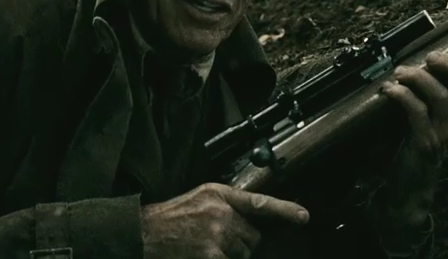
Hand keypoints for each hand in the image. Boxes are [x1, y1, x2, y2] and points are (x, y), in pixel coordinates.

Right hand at [141, 182, 309, 258]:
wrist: (143, 233)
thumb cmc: (172, 216)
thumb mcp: (201, 196)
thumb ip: (228, 202)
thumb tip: (252, 217)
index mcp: (220, 195)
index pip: (260, 202)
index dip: (285, 211)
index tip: (303, 217)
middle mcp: (221, 214)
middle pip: (253, 236)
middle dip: (242, 241)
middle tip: (218, 239)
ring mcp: (216, 237)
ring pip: (244, 253)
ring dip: (231, 255)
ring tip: (206, 247)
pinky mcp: (210, 256)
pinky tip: (205, 255)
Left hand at [375, 51, 447, 229]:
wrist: (407, 193)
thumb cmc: (411, 153)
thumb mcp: (420, 124)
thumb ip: (421, 103)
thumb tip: (408, 75)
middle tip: (431, 56)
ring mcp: (439, 133)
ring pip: (440, 96)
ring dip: (418, 77)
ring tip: (400, 72)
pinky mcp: (422, 143)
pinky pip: (417, 112)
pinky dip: (402, 96)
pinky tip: (389, 90)